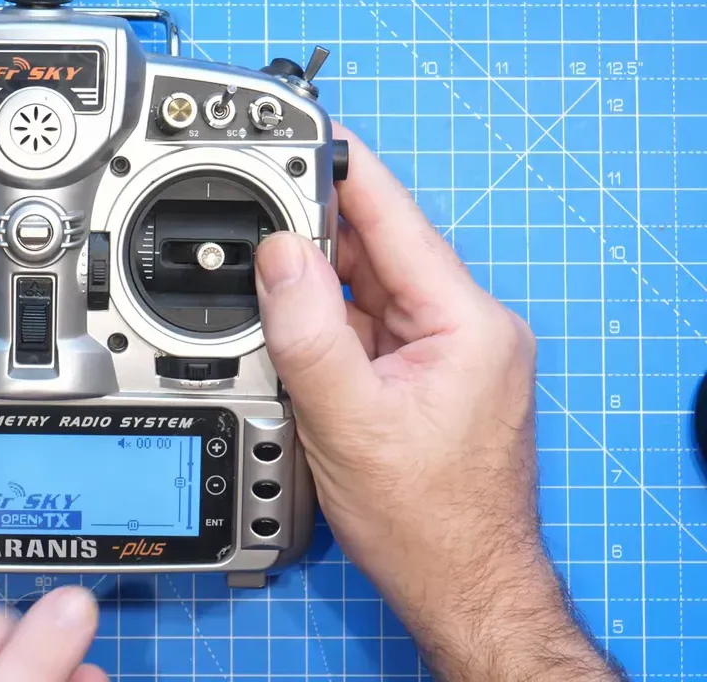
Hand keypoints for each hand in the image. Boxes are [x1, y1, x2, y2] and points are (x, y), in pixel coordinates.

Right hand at [254, 125, 618, 679]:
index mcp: (466, 323)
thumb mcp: (348, 421)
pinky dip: (329, 320)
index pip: (397, 219)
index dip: (347, 169)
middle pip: (378, 250)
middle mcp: (466, 328)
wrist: (459, 585)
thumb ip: (308, 332)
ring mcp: (448, 352)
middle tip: (249, 207)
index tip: (305, 130)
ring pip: (369, 289)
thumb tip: (279, 255)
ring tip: (259, 273)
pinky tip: (291, 325)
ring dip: (317, 281)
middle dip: (314, 230)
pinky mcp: (428, 376)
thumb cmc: (428, 521)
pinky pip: (370, 326)